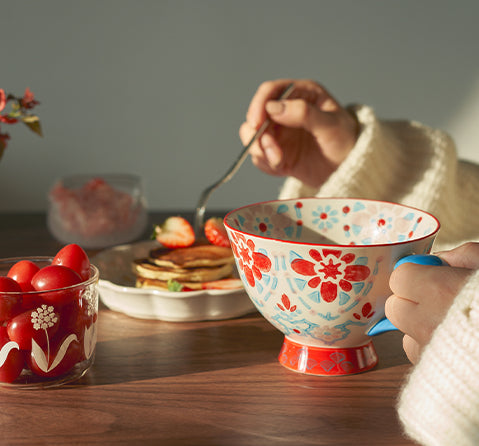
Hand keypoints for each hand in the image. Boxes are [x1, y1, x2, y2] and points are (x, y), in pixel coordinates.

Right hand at [239, 79, 358, 188]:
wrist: (349, 170)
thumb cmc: (346, 142)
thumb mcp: (331, 125)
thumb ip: (304, 113)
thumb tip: (274, 107)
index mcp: (302, 95)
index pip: (271, 91)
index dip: (259, 105)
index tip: (256, 124)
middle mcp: (286, 111)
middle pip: (256, 116)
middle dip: (258, 135)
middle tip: (270, 153)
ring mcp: (279, 132)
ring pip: (252, 136)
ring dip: (260, 151)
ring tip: (278, 162)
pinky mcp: (276, 151)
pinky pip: (259, 156)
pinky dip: (265, 163)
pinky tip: (280, 168)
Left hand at [385, 242, 478, 363]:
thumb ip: (463, 257)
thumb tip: (440, 260)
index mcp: (440, 292)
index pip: (399, 277)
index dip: (415, 275)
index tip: (430, 276)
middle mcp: (428, 324)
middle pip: (395, 307)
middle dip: (411, 300)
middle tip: (439, 299)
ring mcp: (430, 353)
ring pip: (405, 334)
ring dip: (420, 327)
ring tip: (452, 326)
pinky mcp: (435, 376)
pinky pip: (420, 355)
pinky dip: (430, 348)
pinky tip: (455, 344)